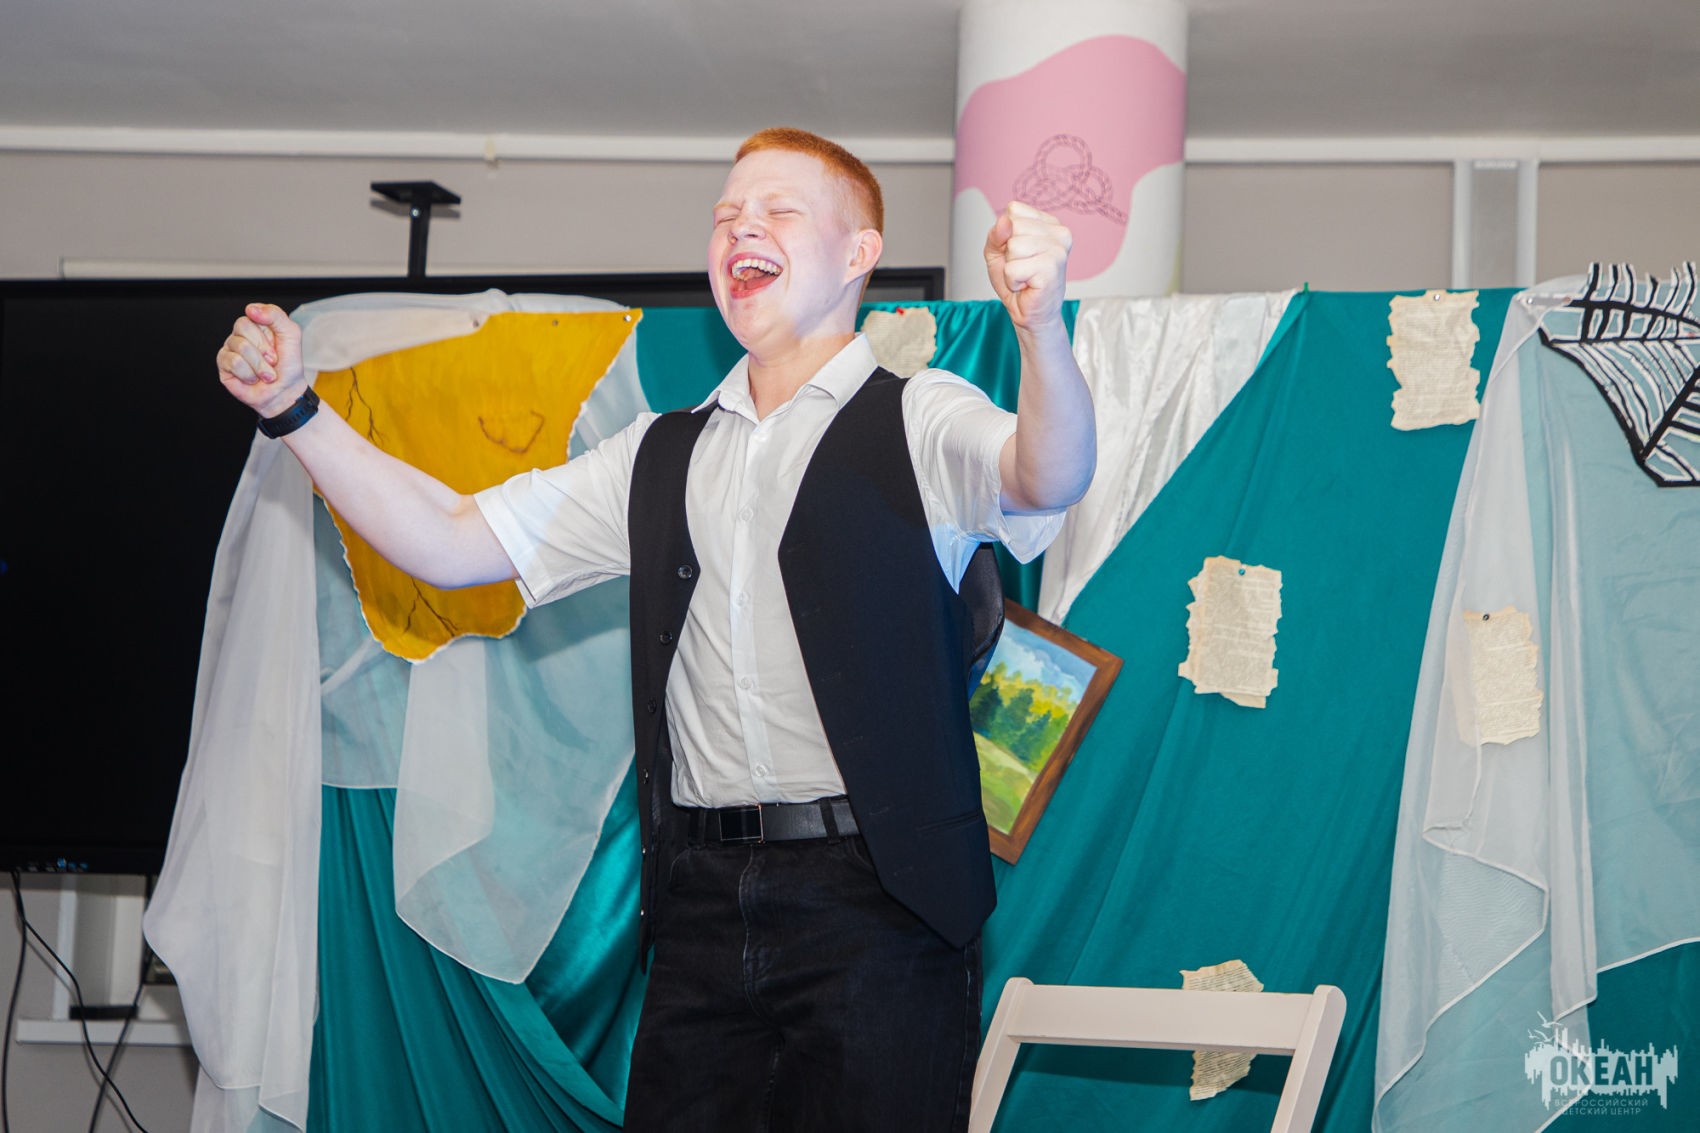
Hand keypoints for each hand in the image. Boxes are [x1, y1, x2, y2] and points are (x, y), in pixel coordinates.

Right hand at [217, 303, 306, 416]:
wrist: (284, 393)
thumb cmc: (288, 365)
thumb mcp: (291, 335)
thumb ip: (276, 316)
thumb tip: (250, 308)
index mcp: (257, 324)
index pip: (252, 313)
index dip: (267, 331)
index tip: (276, 345)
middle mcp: (241, 334)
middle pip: (242, 326)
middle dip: (263, 348)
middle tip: (273, 360)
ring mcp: (230, 348)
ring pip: (240, 346)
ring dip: (259, 365)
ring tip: (266, 373)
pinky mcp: (223, 364)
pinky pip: (233, 362)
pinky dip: (249, 374)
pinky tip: (252, 378)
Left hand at [983, 202, 1071, 332]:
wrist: (1030, 314)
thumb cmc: (1018, 282)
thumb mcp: (998, 251)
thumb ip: (996, 233)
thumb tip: (1005, 221)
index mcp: (1050, 223)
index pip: (1014, 210)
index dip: (1006, 234)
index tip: (1017, 253)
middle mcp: (1060, 232)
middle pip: (1013, 226)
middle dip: (1008, 252)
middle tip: (1022, 267)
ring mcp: (1058, 250)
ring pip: (1013, 246)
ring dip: (1010, 268)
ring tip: (1024, 276)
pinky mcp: (1051, 268)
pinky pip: (1013, 268)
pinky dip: (1012, 281)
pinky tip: (1026, 285)